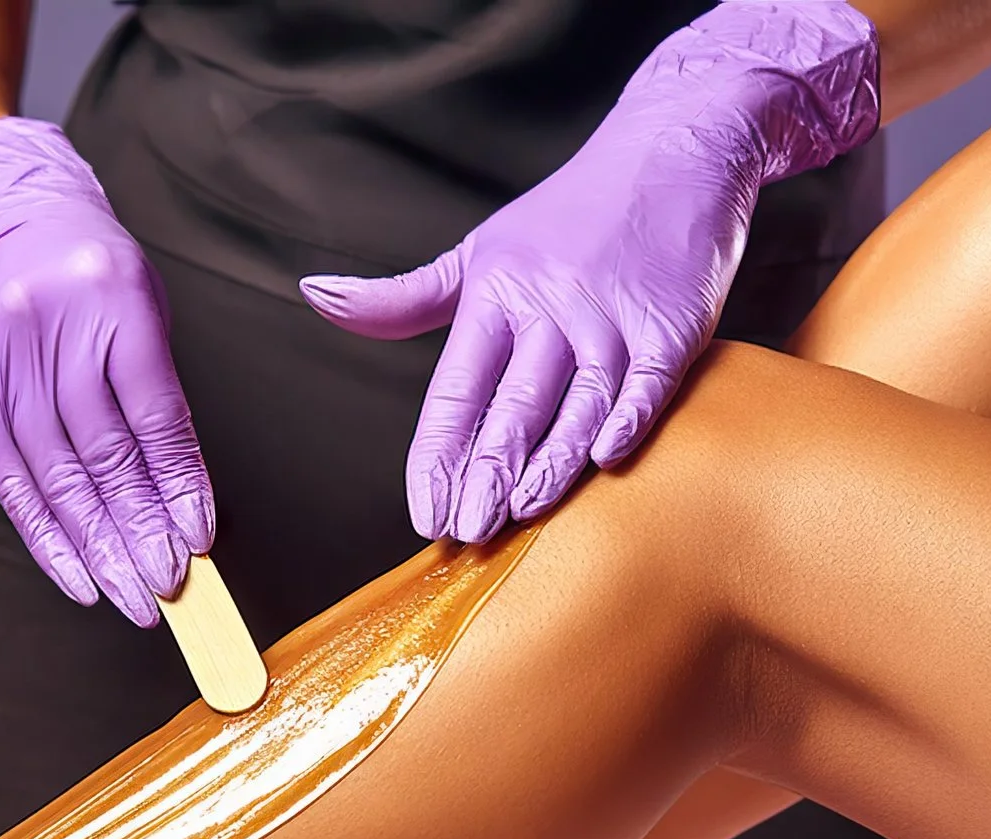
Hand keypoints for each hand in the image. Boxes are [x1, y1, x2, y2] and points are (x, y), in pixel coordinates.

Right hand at [0, 118, 211, 625]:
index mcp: (110, 295)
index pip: (151, 411)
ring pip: (55, 475)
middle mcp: (50, 328)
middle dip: (138, 531)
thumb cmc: (88, 273)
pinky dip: (46, 537)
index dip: (175, 483)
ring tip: (131, 597)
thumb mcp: (140, 306)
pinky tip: (78, 578)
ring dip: (97, 548)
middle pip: (100, 452)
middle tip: (167, 589)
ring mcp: (0, 361)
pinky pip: (11, 480)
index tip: (198, 539)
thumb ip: (158, 393)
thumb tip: (182, 502)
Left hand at [300, 1, 879, 542]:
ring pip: (577, 403)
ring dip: (548, 463)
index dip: (437, 454)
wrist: (673, 152)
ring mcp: (613, 316)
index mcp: (495, 294)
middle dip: (485, 473)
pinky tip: (604, 462)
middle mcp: (551, 306)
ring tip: (519, 515)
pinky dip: (626, 421)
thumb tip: (316, 294)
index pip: (456, 389)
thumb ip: (405, 297)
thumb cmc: (569, 216)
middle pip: (512, 404)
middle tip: (466, 533)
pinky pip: (646, 384)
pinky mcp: (673, 323)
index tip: (424, 511)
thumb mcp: (480, 250)